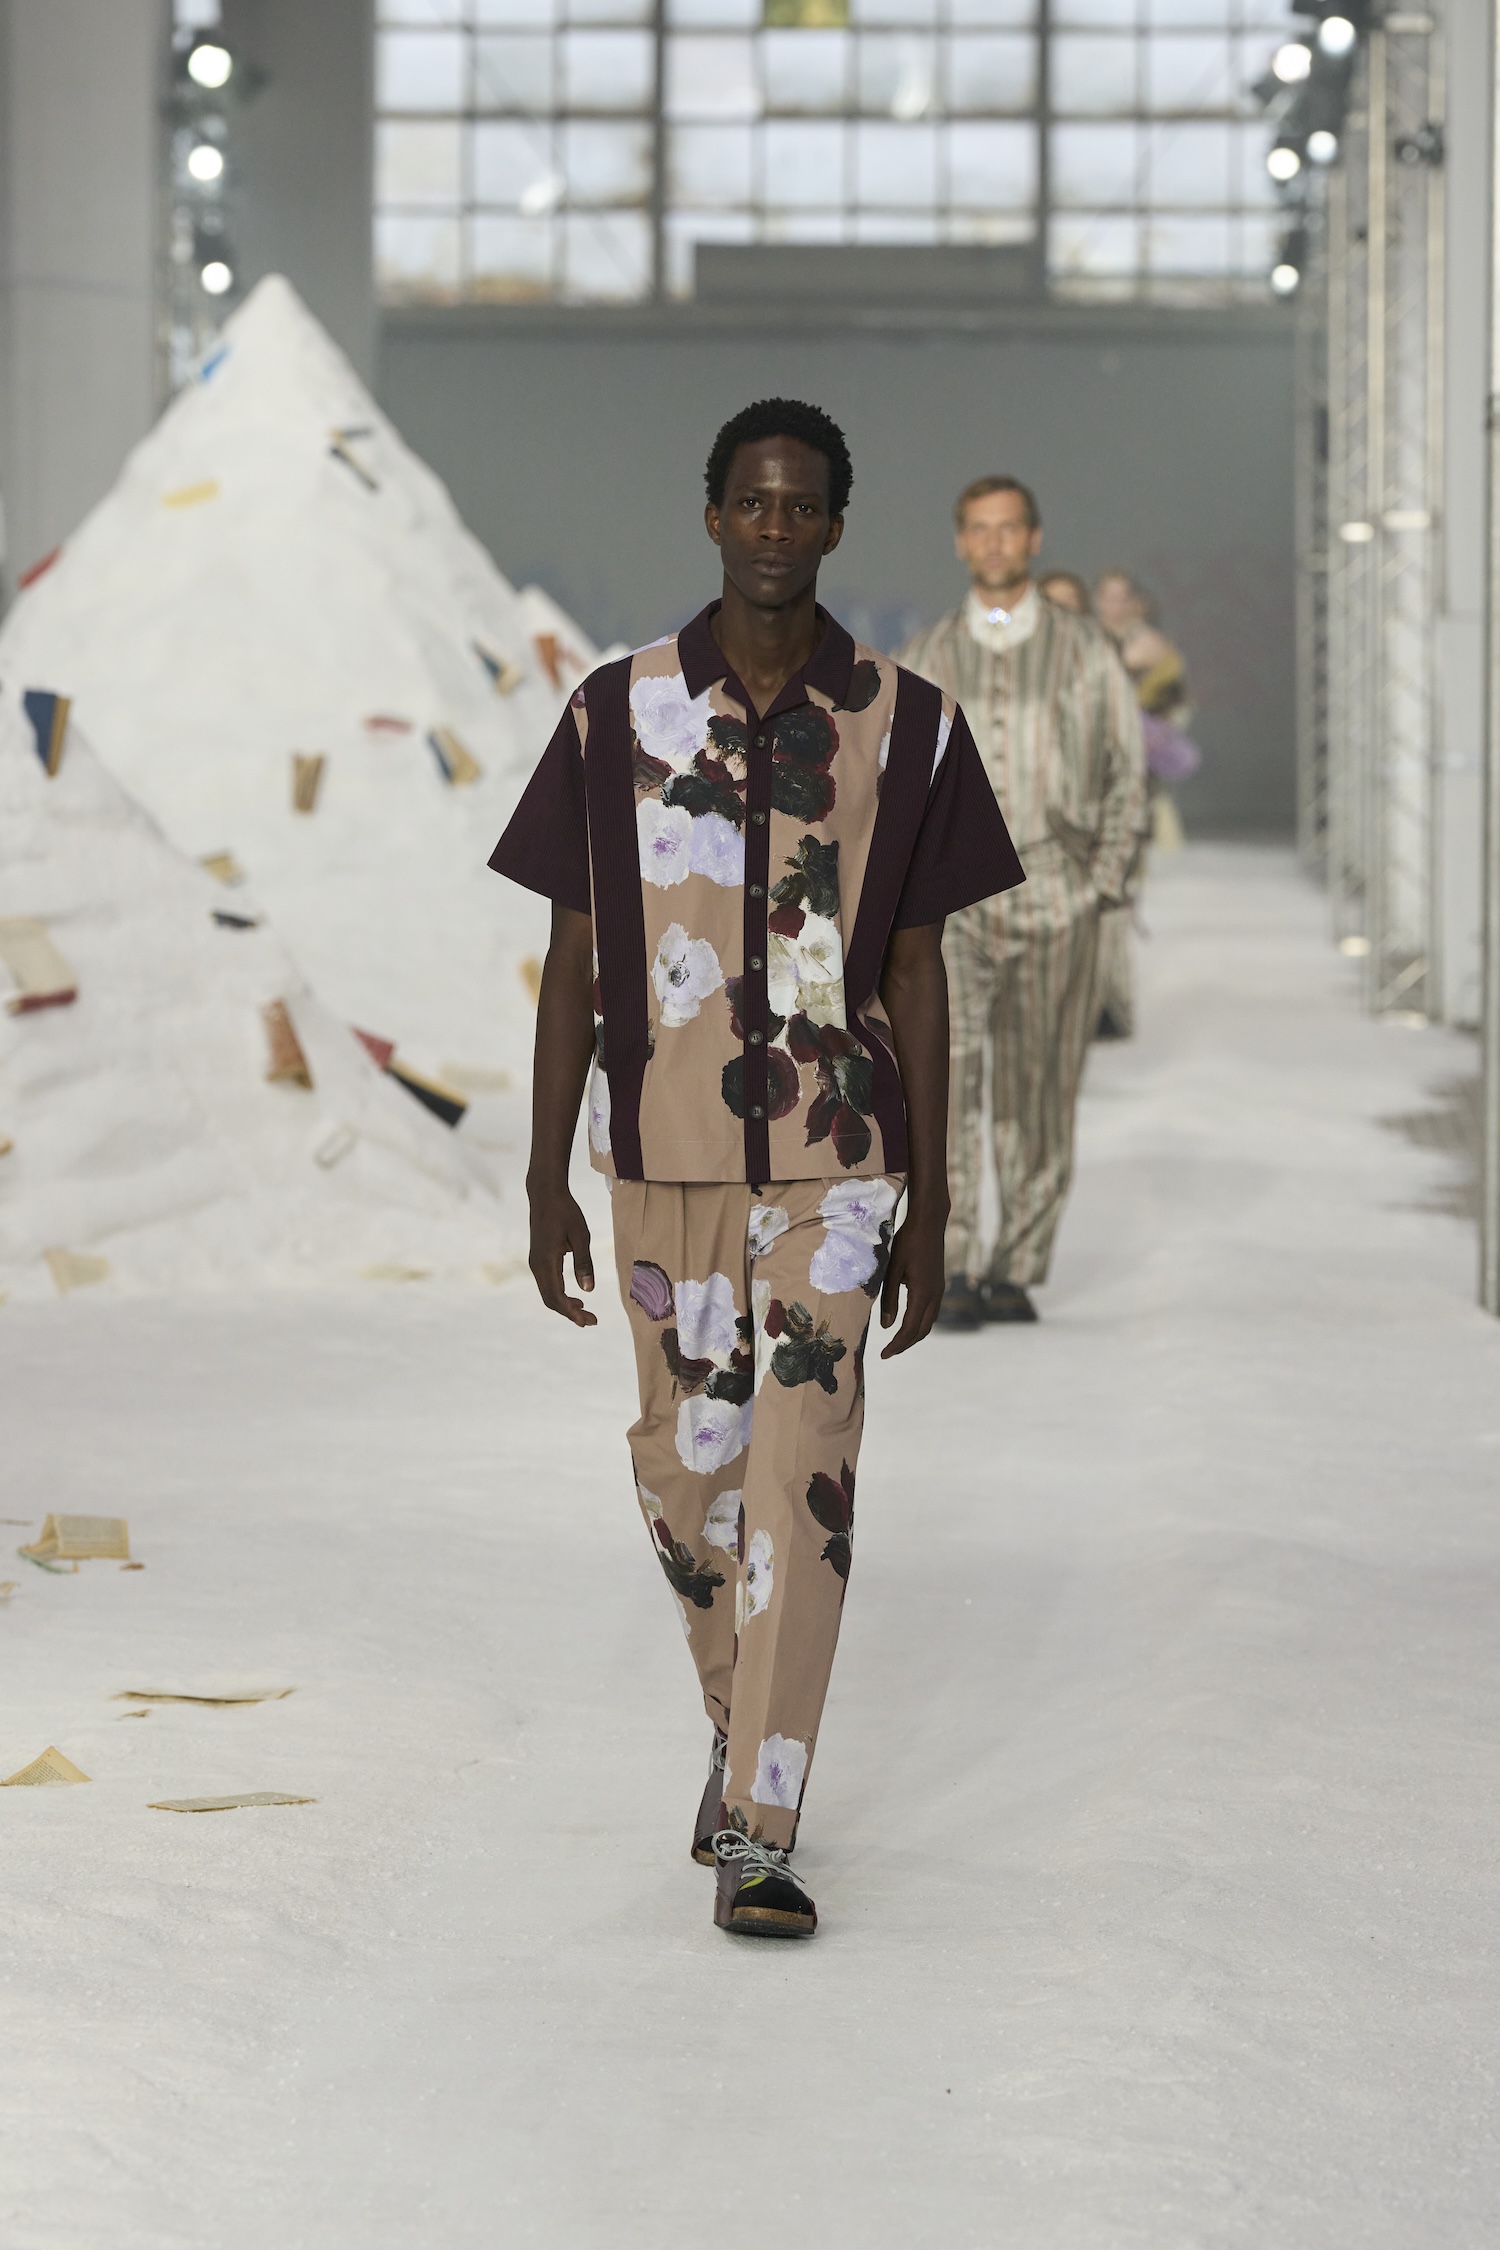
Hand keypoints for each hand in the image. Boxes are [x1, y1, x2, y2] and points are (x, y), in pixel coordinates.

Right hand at [528, 1182, 596, 1327]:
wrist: (545, 1193)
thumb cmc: (565, 1211)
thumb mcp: (581, 1236)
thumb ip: (584, 1264)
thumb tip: (588, 1290)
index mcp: (547, 1261)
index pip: (557, 1296)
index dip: (572, 1312)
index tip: (588, 1321)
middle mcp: (537, 1265)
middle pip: (550, 1299)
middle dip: (569, 1313)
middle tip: (591, 1321)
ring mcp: (535, 1262)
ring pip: (547, 1293)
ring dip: (564, 1305)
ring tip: (585, 1311)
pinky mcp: (538, 1258)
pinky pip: (547, 1283)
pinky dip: (559, 1294)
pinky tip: (574, 1296)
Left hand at [878, 1208, 945, 1357]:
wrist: (928, 1223)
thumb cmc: (907, 1242)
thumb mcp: (892, 1270)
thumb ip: (889, 1299)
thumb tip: (886, 1326)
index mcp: (922, 1294)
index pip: (909, 1328)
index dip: (896, 1344)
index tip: (883, 1355)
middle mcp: (935, 1296)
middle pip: (922, 1331)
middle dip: (905, 1344)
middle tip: (888, 1353)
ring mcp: (939, 1291)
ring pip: (929, 1323)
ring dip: (913, 1335)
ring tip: (897, 1342)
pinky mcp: (938, 1285)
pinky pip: (931, 1312)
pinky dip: (920, 1324)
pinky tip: (908, 1322)